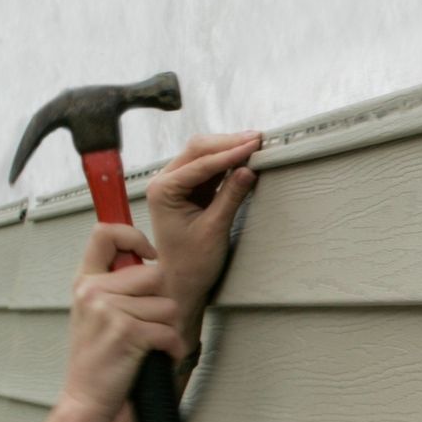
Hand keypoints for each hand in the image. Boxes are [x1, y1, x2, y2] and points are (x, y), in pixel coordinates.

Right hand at [60, 224, 186, 420]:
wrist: (86, 397)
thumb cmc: (98, 356)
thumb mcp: (95, 311)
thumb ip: (116, 283)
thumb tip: (148, 259)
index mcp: (85, 281)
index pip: (105, 233)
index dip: (133, 236)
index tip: (148, 254)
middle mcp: (93, 291)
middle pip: (155, 274)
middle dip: (160, 302)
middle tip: (144, 324)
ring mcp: (108, 311)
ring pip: (168, 305)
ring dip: (166, 328)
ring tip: (144, 343)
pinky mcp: (127, 332)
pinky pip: (170, 331)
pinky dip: (171, 348)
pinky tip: (155, 356)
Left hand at [145, 132, 260, 325]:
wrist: (180, 282)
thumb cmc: (191, 262)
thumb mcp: (214, 229)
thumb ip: (230, 197)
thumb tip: (248, 169)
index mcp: (163, 190)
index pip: (200, 163)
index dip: (230, 153)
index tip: (255, 145)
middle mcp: (165, 182)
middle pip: (198, 150)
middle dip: (228, 143)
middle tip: (258, 139)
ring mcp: (177, 185)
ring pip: (204, 155)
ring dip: (229, 149)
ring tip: (255, 145)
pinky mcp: (190, 190)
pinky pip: (210, 168)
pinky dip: (228, 162)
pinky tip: (244, 158)